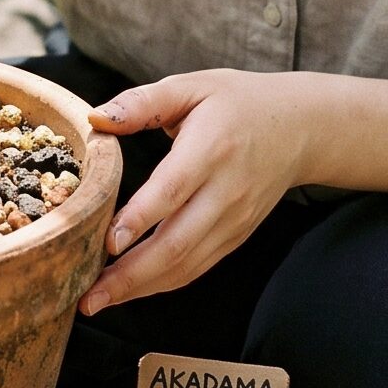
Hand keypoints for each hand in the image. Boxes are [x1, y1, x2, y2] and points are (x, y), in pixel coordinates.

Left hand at [80, 70, 312, 315]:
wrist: (299, 128)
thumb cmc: (237, 102)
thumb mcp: (192, 86)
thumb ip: (142, 102)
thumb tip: (95, 118)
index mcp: (211, 148)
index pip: (174, 190)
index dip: (140, 219)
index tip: (108, 242)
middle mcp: (226, 191)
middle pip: (177, 242)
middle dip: (130, 275)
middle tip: (88, 297)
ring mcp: (234, 219)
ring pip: (186, 264)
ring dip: (141, 287)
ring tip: (98, 300)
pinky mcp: (236, 235)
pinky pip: (197, 266)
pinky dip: (162, 282)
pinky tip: (130, 289)